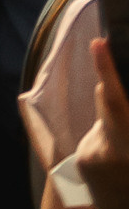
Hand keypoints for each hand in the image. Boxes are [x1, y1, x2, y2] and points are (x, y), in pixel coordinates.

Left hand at [79, 36, 128, 208]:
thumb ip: (126, 118)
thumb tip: (116, 96)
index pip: (117, 103)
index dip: (107, 70)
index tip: (98, 43)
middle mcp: (114, 149)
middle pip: (108, 104)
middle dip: (113, 91)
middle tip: (114, 81)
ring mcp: (94, 156)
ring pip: (103, 122)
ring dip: (112, 128)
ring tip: (126, 158)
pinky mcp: (84, 162)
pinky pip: (95, 137)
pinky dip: (104, 142)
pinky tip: (114, 165)